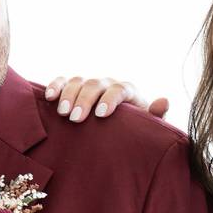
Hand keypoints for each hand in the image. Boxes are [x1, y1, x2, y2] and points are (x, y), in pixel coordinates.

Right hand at [44, 76, 169, 122]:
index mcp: (127, 92)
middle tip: (77, 119)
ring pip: (78, 81)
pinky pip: (63, 82)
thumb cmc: (134, 131)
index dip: (110, 99)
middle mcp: (107, 84)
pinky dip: (55, 86)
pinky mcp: (74, 89)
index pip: (120, 89)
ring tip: (62, 113)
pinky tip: (49, 97)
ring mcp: (90, 85)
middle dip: (85, 100)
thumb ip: (155, 116)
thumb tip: (163, 100)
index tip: (102, 115)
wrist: (120, 129)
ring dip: (68, 95)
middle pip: (95, 84)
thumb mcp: (147, 127)